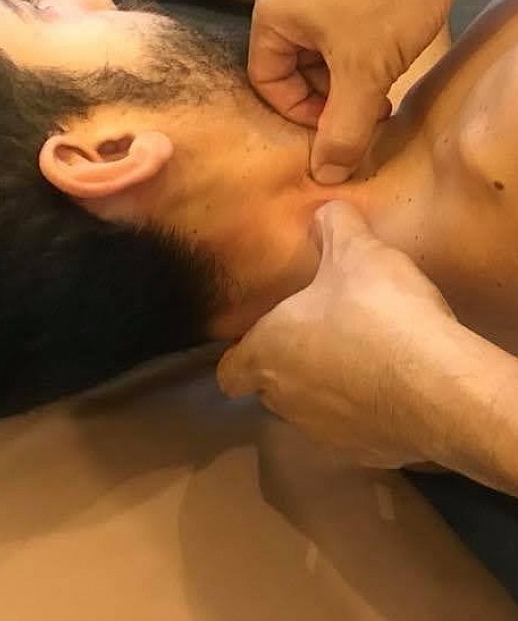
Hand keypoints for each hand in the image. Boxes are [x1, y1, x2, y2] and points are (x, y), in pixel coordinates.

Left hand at [217, 202, 458, 466]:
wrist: (439, 387)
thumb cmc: (378, 312)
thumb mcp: (356, 251)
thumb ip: (334, 226)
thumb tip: (324, 211)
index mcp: (268, 352)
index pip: (228, 372)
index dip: (239, 357)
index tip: (259, 341)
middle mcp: (285, 399)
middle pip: (270, 389)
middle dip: (288, 367)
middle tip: (319, 336)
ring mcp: (324, 433)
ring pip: (310, 412)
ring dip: (326, 391)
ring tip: (360, 360)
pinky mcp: (367, 454)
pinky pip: (355, 431)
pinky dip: (365, 414)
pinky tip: (393, 388)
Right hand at [248, 0, 480, 183]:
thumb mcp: (365, 76)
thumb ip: (341, 131)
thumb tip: (325, 176)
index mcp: (269, 9)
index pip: (266, 80)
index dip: (302, 112)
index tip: (341, 124)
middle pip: (292, 61)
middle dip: (330, 91)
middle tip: (369, 106)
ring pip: (318, 39)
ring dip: (348, 69)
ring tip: (384, 79)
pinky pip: (336, 13)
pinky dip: (357, 39)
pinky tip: (391, 44)